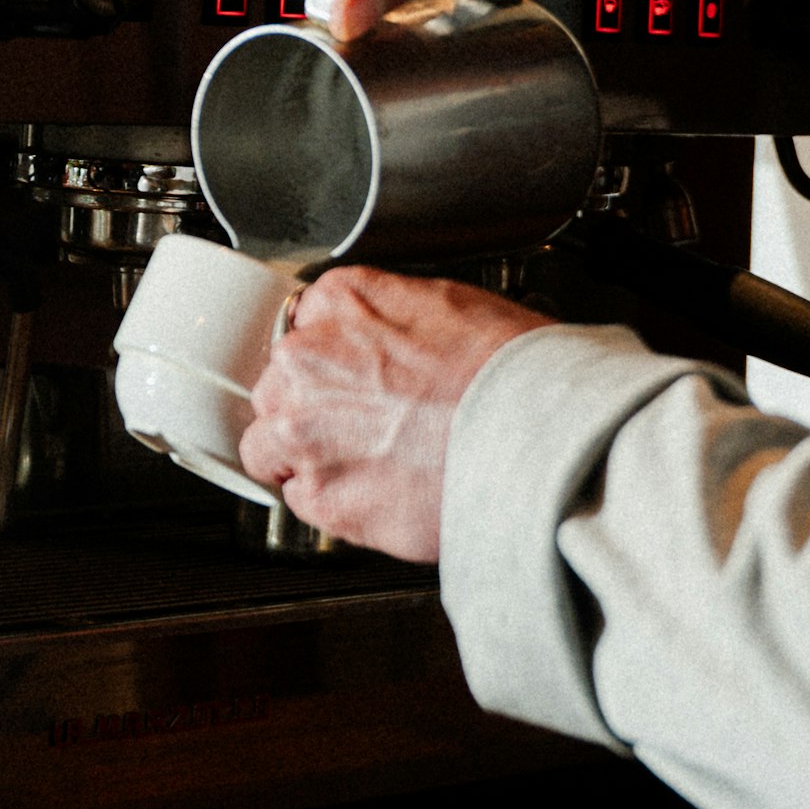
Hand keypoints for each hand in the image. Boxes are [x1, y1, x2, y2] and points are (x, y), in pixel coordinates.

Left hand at [240, 268, 544, 560]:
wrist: (540, 440)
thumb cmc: (514, 374)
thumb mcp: (450, 304)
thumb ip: (386, 317)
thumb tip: (377, 336)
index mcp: (340, 303)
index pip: (300, 331)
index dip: (327, 366)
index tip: (347, 385)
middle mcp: (306, 361)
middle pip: (277, 390)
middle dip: (311, 411)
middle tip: (365, 430)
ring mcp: (305, 431)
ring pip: (269, 448)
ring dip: (308, 459)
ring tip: (368, 468)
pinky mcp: (322, 495)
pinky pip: (299, 501)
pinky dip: (332, 504)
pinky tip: (379, 495)